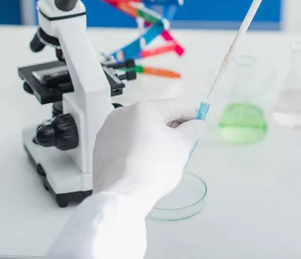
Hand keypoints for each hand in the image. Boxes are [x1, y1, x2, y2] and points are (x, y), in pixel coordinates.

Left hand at [93, 100, 204, 214]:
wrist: (122, 194)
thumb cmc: (154, 167)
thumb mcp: (181, 147)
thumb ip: (192, 130)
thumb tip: (197, 123)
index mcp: (143, 109)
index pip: (175, 106)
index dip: (192, 114)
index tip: (200, 123)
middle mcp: (122, 113)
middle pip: (154, 116)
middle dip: (171, 127)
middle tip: (184, 143)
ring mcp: (108, 129)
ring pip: (138, 128)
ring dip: (153, 136)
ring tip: (162, 155)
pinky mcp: (100, 146)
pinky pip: (125, 141)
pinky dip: (136, 146)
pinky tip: (143, 162)